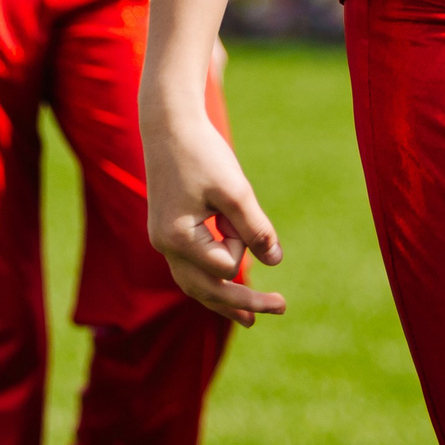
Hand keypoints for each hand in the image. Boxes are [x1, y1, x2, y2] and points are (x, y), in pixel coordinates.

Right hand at [143, 101, 285, 325]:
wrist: (169, 124)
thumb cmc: (202, 153)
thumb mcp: (235, 190)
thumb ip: (255, 228)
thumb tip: (275, 262)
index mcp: (178, 238)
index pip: (225, 263)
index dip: (242, 240)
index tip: (236, 210)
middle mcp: (164, 246)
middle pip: (206, 290)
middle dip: (243, 301)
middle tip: (282, 308)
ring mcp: (162, 241)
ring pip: (194, 285)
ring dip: (223, 300)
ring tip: (250, 320)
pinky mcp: (167, 231)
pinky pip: (189, 269)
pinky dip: (209, 281)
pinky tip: (226, 288)